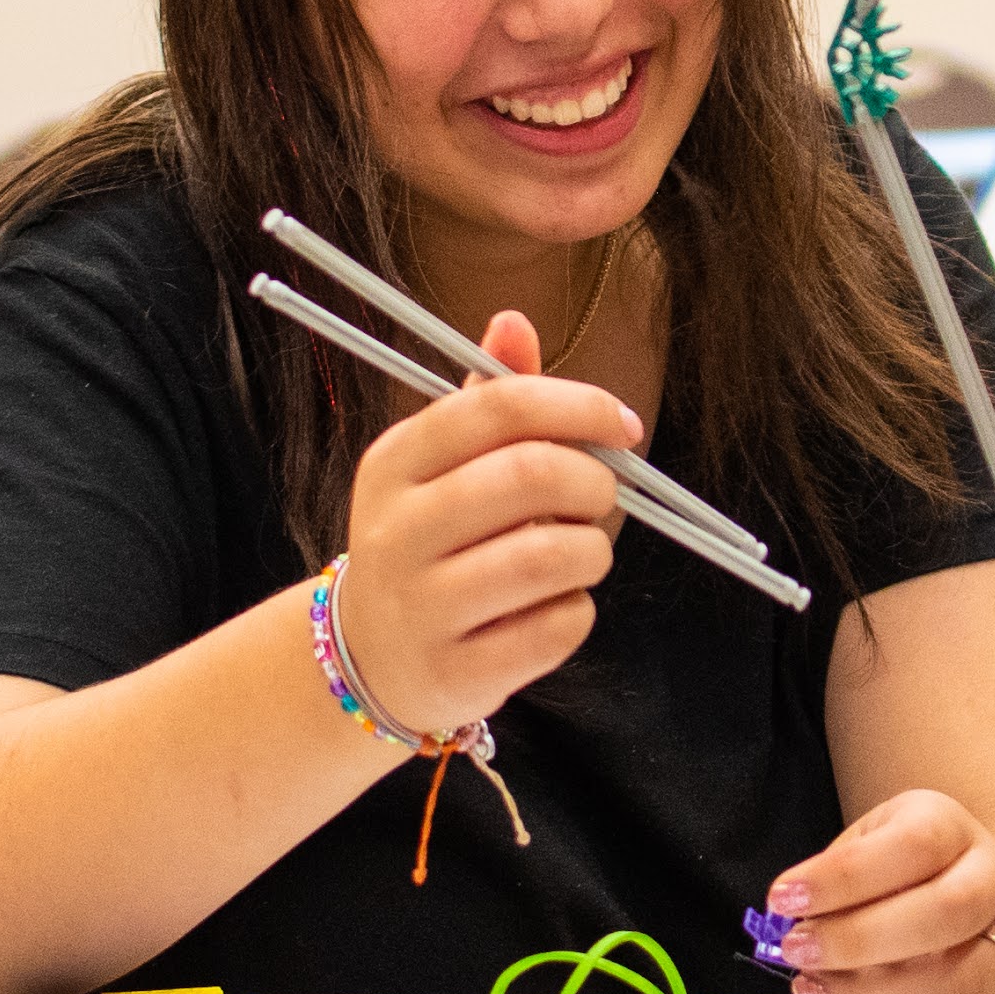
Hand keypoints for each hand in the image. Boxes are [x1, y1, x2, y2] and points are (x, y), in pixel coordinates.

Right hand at [331, 307, 633, 733]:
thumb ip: (490, 399)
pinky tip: (552, 607)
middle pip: (530, 476)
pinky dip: (576, 612)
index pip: (497, 407)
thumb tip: (513, 322)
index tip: (622, 424)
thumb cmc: (431, 543)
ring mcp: (420, 607)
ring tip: (581, 552)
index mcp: (395, 462)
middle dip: (594, 481)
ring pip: (550, 557)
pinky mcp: (454, 671)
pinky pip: (556, 628)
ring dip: (591, 550)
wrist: (371, 658)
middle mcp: (397, 531)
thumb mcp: (443, 466)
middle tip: (600, 494)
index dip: (578, 405)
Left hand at [762, 788, 994, 993]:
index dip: (844, 876)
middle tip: (797, 948)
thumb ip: (835, 880)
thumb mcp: (868, 847)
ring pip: (958, 978)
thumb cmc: (905, 869)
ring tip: (815, 983)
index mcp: (951, 828)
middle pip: (945, 910)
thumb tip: (794, 922)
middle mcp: (993, 878)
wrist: (976, 890)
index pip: (912, 845)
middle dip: (860, 938)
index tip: (785, 898)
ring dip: (875, 992)